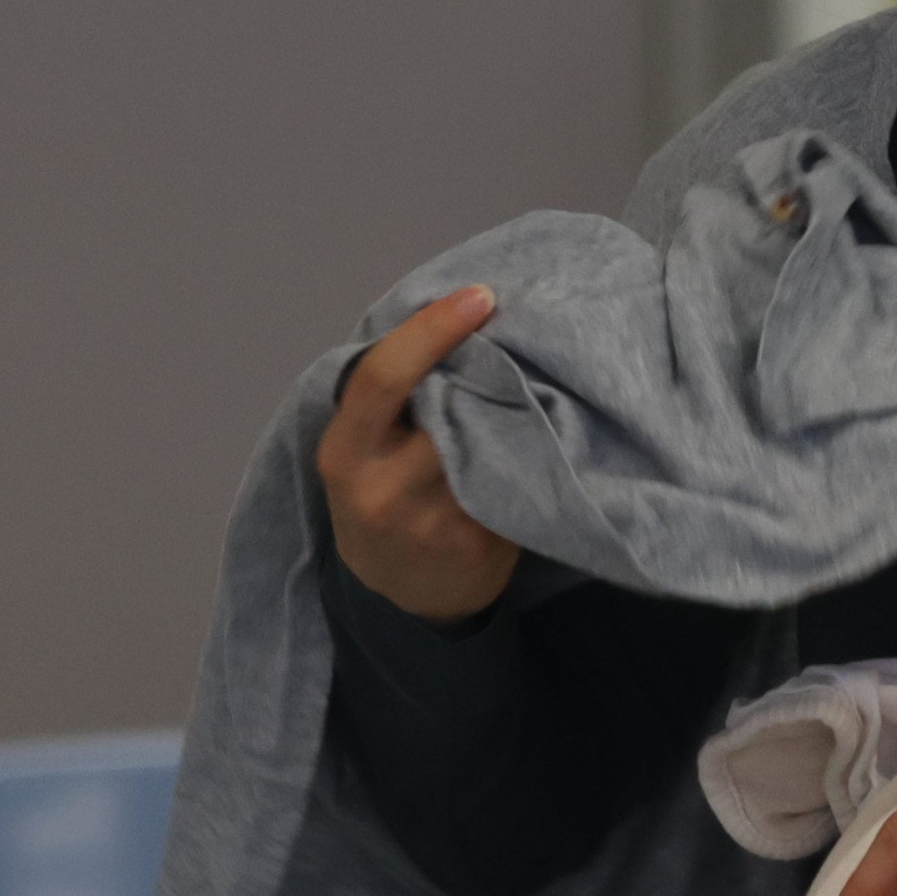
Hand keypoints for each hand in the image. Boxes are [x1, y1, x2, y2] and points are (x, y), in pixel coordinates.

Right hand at [316, 286, 521, 624]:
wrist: (404, 598)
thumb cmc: (381, 499)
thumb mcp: (359, 452)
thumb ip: (389, 399)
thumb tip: (451, 320)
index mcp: (345, 454)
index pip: (383, 377)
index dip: (432, 330)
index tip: (479, 297)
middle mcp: (385, 489)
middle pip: (451, 403)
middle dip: (492, 364)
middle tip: (523, 334)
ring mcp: (435, 521)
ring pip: (494, 439)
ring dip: (522, 404)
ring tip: (540, 381)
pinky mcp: (483, 544)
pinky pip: (519, 478)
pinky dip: (539, 448)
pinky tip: (551, 433)